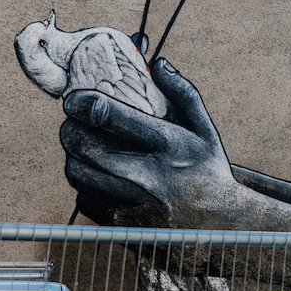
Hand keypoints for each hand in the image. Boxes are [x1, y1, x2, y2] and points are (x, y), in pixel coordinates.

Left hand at [61, 57, 237, 227]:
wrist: (218, 227)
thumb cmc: (209, 172)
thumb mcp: (205, 130)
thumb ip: (182, 93)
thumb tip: (157, 64)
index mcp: (167, 144)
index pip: (108, 115)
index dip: (82, 102)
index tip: (76, 99)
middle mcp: (145, 174)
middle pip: (80, 143)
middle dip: (71, 127)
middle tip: (76, 122)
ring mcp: (128, 202)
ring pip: (74, 171)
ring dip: (74, 155)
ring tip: (88, 147)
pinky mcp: (117, 224)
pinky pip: (82, 197)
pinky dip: (85, 183)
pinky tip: (102, 176)